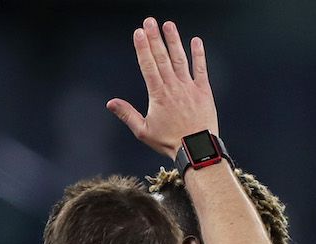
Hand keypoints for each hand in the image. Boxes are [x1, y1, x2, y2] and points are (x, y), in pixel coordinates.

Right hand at [107, 17, 217, 158]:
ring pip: (180, 59)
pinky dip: (198, 54)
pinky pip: (201, 69)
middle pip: (162, 58)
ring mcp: (189, 87)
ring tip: (168, 25)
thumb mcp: (143, 132)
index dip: (143, 48)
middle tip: (149, 22)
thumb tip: (111, 103)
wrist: (197, 149)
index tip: (138, 33)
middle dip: (155, 38)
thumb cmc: (170, 142)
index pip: (148, 66)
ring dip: (174, 41)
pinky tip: (195, 41)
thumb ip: (127, 114)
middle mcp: (173, 87)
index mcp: (158, 95)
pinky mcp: (203, 91)